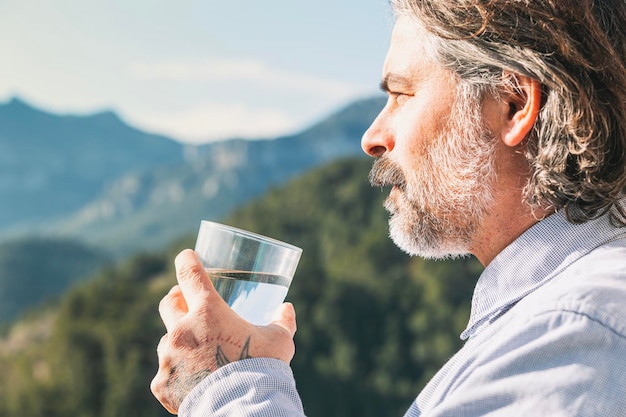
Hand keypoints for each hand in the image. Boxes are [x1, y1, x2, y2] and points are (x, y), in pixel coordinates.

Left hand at [150, 249, 296, 413]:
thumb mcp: (279, 342)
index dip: (186, 260)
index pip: (189, 273)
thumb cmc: (263, 369)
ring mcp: (168, 358)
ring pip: (168, 340)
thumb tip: (287, 309)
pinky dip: (178, 374)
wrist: (243, 408)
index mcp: (208, 312)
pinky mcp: (162, 384)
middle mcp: (182, 330)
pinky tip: (194, 380)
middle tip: (187, 301)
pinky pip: (167, 373)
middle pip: (168, 302)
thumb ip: (283, 322)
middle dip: (177, 298)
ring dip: (179, 340)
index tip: (187, 256)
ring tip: (199, 352)